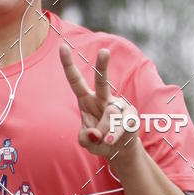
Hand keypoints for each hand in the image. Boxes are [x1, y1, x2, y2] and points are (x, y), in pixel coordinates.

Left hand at [59, 45, 139, 161]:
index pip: (75, 81)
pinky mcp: (131, 114)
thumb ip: (85, 139)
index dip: (68, 65)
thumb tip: (96, 134)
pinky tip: (112, 141)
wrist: (119, 148)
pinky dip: (115, 135)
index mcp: (86, 100)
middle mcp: (102, 98)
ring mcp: (118, 104)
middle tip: (104, 51)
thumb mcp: (86, 142)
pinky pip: (123, 124)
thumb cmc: (99, 141)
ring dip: (105, 132)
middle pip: (102, 81)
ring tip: (105, 141)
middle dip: (103, 66)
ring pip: (110, 114)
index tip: (63, 46)